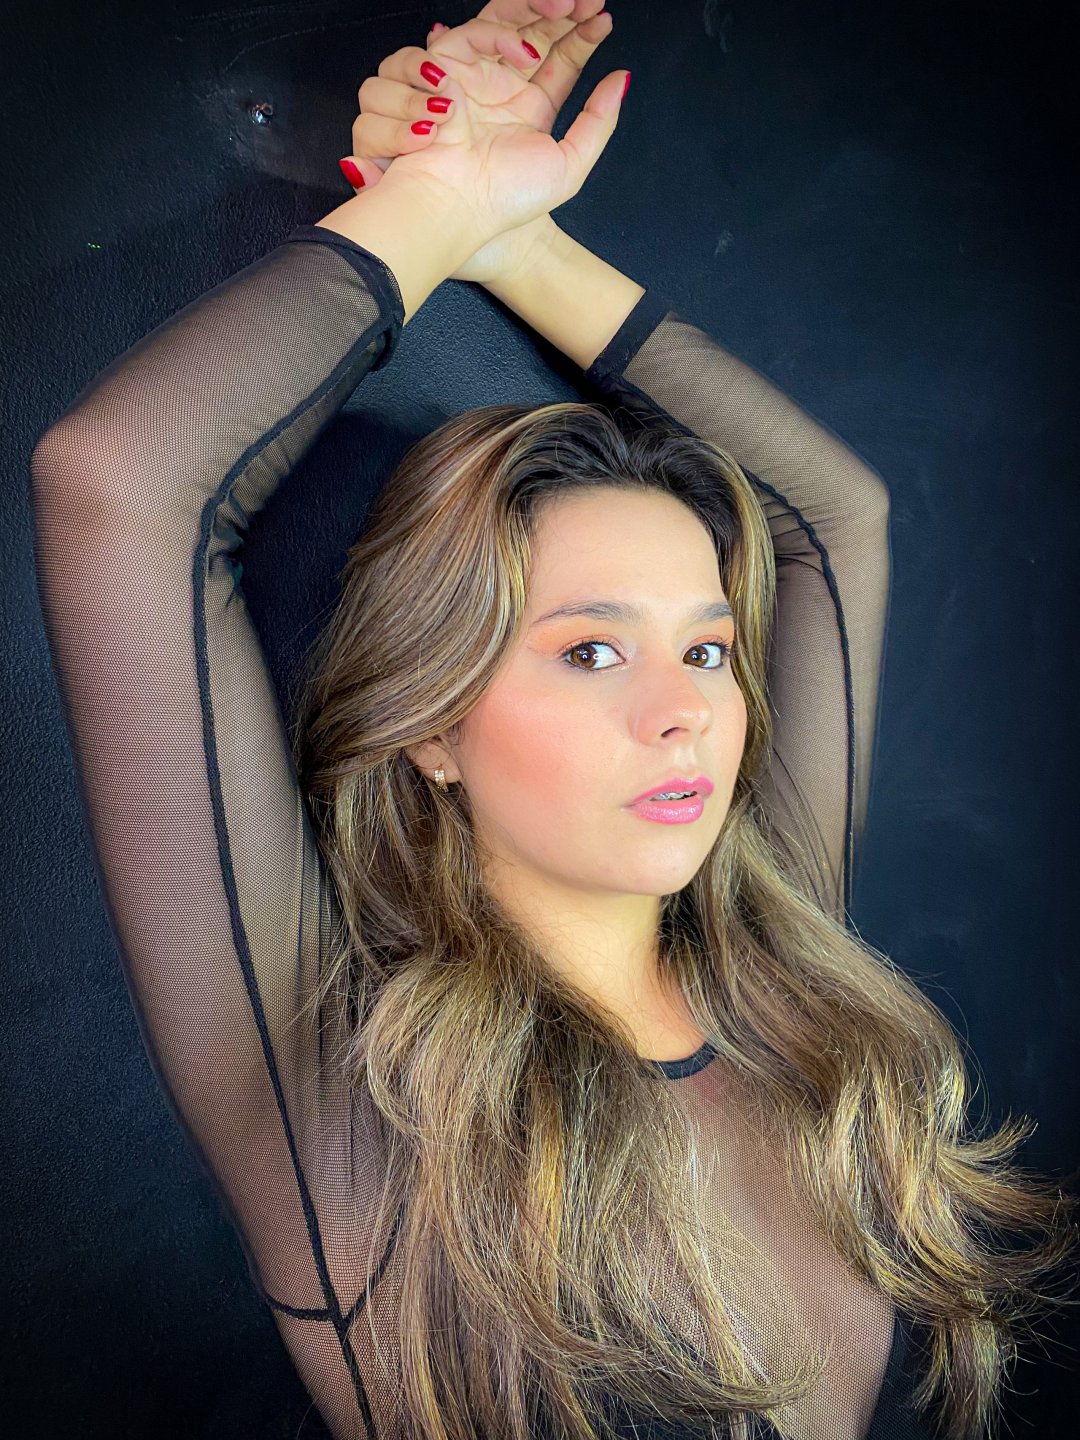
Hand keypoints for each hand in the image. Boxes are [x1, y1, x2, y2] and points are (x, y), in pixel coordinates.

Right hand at [337, 1, 625, 285]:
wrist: (459, 208)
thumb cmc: (505, 199)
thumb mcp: (569, 165)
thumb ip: (598, 121)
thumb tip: (621, 79)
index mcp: (529, 109)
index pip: (559, 59)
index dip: (581, 36)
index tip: (603, 19)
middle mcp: (501, 88)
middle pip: (531, 30)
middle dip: (558, 11)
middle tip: (585, 1)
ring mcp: (472, 76)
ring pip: (500, 22)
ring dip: (530, 10)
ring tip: (563, 14)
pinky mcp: (441, 70)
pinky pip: (469, 34)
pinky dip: (497, 36)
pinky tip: (523, 55)